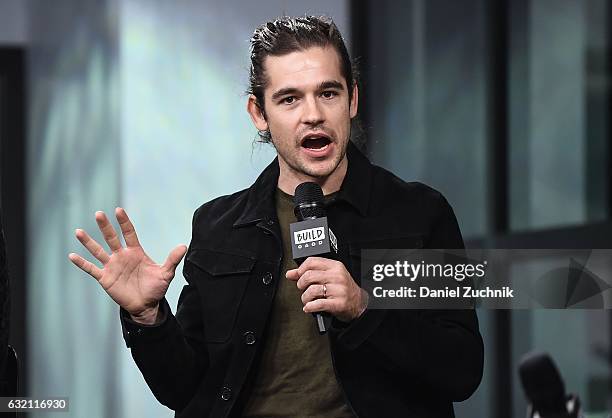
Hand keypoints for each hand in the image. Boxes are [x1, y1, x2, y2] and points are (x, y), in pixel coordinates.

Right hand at [68, 207, 186, 323]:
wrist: (146, 305)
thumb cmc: (156, 288)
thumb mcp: (166, 273)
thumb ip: (172, 260)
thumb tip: (184, 246)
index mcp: (136, 252)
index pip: (129, 233)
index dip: (124, 222)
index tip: (118, 210)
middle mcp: (122, 256)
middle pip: (112, 238)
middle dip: (105, 226)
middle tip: (99, 214)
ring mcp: (112, 266)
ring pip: (98, 251)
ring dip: (88, 242)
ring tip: (78, 231)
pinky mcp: (105, 278)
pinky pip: (91, 269)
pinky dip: (82, 263)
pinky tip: (72, 255)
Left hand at [286, 257, 367, 321]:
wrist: (359, 303)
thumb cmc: (343, 289)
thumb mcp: (329, 276)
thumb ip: (310, 273)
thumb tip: (290, 274)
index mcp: (335, 266)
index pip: (311, 262)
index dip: (300, 270)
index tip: (297, 276)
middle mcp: (337, 276)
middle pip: (309, 276)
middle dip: (301, 284)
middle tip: (303, 289)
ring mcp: (339, 290)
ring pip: (312, 290)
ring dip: (305, 298)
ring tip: (307, 300)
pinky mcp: (338, 303)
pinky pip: (318, 304)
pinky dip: (310, 307)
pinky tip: (309, 307)